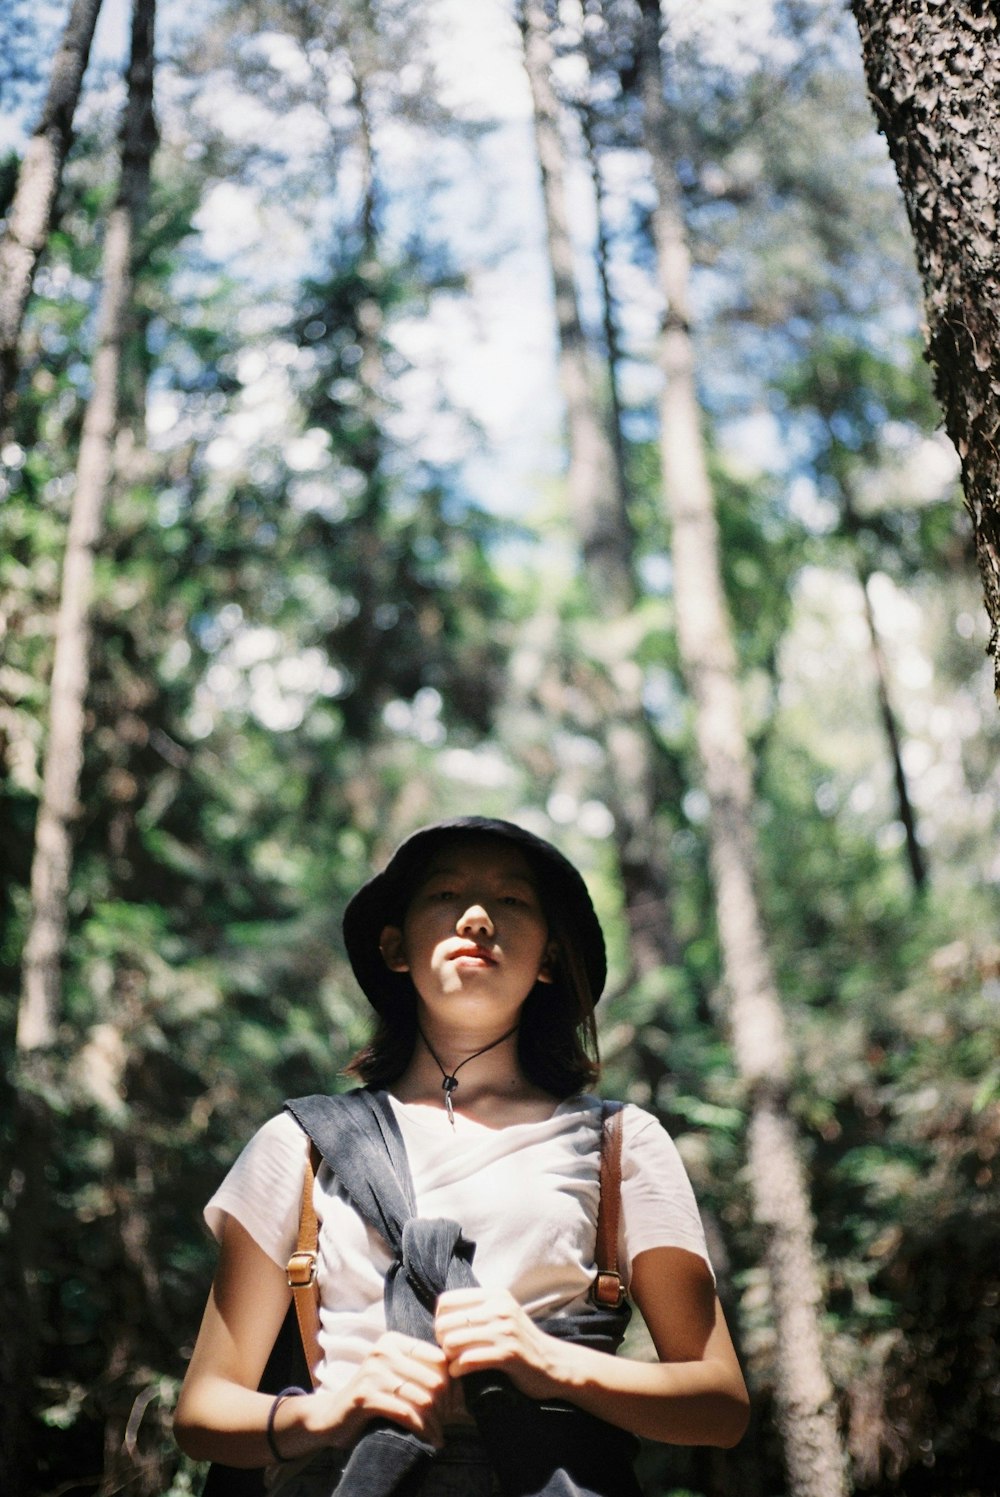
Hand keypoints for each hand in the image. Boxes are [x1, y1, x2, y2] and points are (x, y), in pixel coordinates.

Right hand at [319, 1330, 450, 1449]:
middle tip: (448, 1423)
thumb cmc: (374, 1395)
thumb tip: (462, 1382)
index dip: (452, 1383)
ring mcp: (372, 1373)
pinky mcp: (365, 1396)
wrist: (334, 1416)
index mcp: (394, 1341)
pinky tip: (428, 1438)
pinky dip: (421, 1428)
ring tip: (439, 1434)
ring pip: (421, 1398)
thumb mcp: (397, 1375)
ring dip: (435, 1422)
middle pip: (433, 1379)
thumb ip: (422, 1372)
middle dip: (445, 1406)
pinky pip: (405, 1413)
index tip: (456, 1404)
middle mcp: (383, 1351)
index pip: (438, 1358)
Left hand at [434, 1288, 563, 1401]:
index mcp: (494, 1295)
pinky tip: (460, 1373)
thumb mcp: (501, 1315)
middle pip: (445, 1323)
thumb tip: (440, 1314)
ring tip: (455, 1363)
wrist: (554, 1363)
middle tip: (450, 1353)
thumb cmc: (520, 1341)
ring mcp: (505, 1330)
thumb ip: (477, 1310)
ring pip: (453, 1341)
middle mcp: (499, 1308)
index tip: (448, 1335)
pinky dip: (457, 1369)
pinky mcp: (508, 1354)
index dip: (440, 1320)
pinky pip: (468, 1360)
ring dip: (449, 1357)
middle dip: (442, 1341)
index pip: (446, 1301)